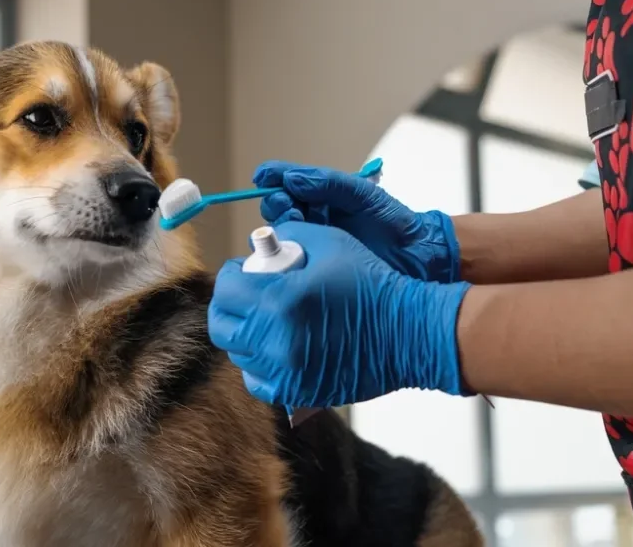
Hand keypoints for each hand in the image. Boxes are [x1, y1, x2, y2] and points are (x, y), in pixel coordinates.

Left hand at [207, 221, 470, 406]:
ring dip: (247, 334)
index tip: (243, 272)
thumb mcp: (329, 242)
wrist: (410, 332)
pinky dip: (260, 365)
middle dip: (230, 306)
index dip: (232, 275)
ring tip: (269, 319)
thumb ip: (287, 238)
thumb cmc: (372, 284)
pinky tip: (277, 348)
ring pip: (239, 354)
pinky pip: (258, 381)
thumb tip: (261, 247)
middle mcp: (275, 340)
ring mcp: (285, 372)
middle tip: (245, 297)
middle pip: (222, 326)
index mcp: (279, 300)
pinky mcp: (297, 392)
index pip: (226, 289)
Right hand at [254, 161, 461, 282]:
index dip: (273, 177)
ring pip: (281, 230)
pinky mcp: (315, 266)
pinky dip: (283, 250)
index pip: (290, 182)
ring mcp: (314, 242)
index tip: (262, 176)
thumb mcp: (364, 196)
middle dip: (276, 202)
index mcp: (325, 196)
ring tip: (294, 222)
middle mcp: (315, 218)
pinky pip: (289, 256)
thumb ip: (330, 183)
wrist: (417, 258)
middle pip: (279, 206)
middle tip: (285, 204)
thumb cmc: (395, 223)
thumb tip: (292, 178)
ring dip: (280, 223)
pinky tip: (288, 247)